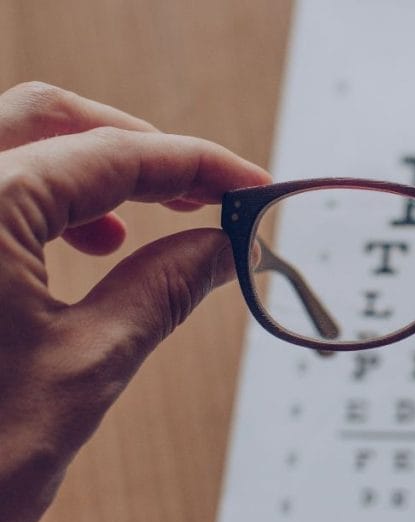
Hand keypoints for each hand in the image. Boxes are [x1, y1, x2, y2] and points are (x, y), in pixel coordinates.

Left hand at [0, 82, 269, 521]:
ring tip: (144, 225)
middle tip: (201, 192)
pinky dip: (43, 203)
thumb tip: (222, 250)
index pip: (115, 154)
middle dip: (137, 147)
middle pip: (51, 119)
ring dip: (88, 172)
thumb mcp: (84, 369)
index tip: (250, 186)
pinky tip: (81, 246)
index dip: (199, 165)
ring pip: (14, 147)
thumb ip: (162, 290)